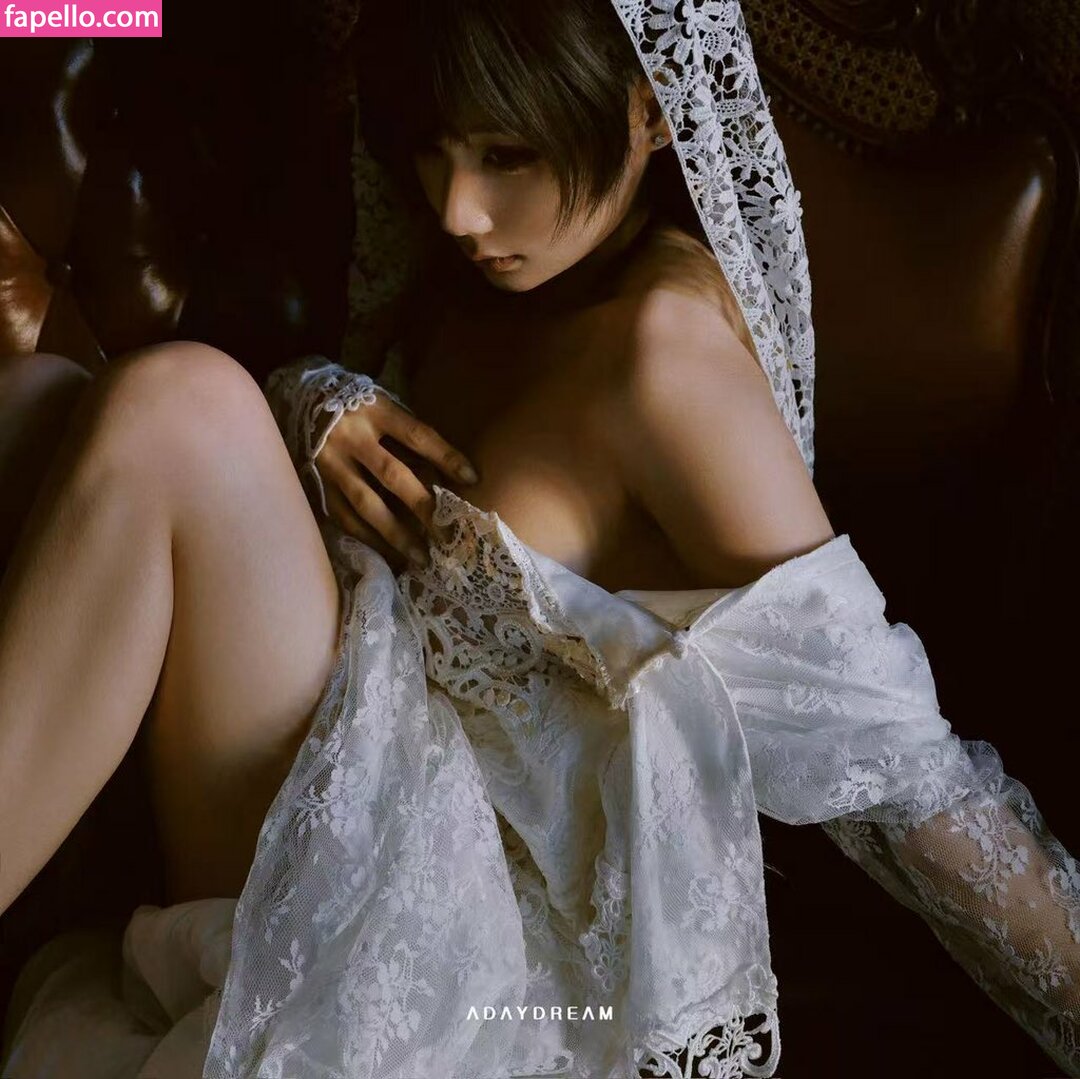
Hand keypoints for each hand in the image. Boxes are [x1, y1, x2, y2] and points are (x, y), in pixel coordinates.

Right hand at [315, 392, 477, 569]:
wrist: (299, 397)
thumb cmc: (356, 404)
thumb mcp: (382, 403)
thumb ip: (405, 432)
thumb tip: (441, 471)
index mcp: (375, 411)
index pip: (418, 435)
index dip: (446, 456)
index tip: (472, 479)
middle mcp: (352, 437)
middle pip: (393, 475)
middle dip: (423, 506)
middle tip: (448, 533)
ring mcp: (331, 462)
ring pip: (366, 504)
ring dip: (396, 533)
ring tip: (421, 556)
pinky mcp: (317, 483)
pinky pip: (344, 516)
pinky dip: (367, 536)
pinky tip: (388, 553)